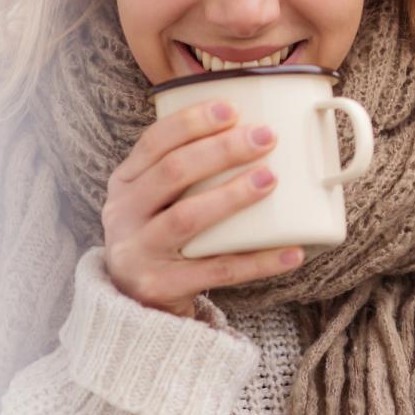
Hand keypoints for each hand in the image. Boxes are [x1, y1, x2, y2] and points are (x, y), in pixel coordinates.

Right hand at [101, 100, 304, 318]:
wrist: (134, 306)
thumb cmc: (161, 237)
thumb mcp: (156, 200)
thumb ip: (186, 170)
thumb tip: (254, 130)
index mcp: (125, 183)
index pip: (154, 142)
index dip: (192, 122)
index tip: (232, 108)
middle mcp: (123, 214)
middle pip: (173, 172)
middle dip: (221, 150)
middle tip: (265, 137)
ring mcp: (138, 252)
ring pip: (188, 217)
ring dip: (232, 195)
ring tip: (271, 178)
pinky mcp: (160, 286)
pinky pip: (217, 271)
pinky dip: (258, 261)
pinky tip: (291, 251)